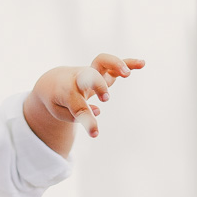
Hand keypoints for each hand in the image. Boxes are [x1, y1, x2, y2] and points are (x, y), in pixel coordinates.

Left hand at [30, 53, 144, 139]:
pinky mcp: (101, 72)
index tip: (95, 133)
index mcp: (65, 91)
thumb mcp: (59, 112)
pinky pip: (115, 65)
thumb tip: (97, 111)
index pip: (78, 106)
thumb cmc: (58, 100)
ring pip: (103, 62)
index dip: (87, 120)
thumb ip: (75, 114)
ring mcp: (91, 73)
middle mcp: (79, 79)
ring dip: (115, 65)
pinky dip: (128, 62)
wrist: (54, 82)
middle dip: (98, 85)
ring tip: (127, 74)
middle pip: (89, 77)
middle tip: (105, 99)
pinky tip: (142, 64)